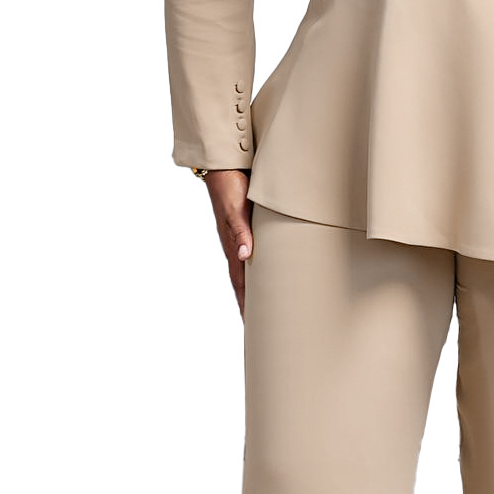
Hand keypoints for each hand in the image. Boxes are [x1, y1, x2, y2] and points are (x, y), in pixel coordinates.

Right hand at [203, 169, 253, 317]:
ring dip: (256, 290)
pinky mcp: (248, 228)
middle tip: (262, 328)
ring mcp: (241, 238)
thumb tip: (245, 256)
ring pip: (250, 271)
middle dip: (251, 305)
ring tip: (265, 308)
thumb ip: (240, 231)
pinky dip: (260, 270)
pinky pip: (255, 256)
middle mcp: (237, 246)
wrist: (225, 165)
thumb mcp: (236, 209)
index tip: (252, 325)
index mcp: (233, 246)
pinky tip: (268, 273)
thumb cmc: (230, 186)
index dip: (246, 304)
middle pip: (244, 283)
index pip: (240, 283)